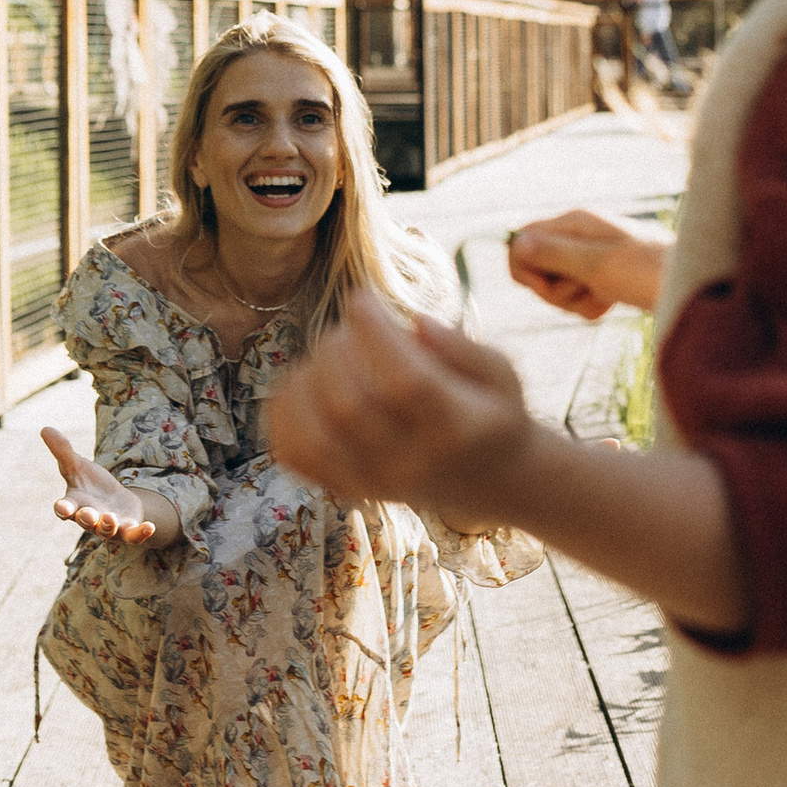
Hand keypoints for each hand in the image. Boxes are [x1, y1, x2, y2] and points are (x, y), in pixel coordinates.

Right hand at [41, 426, 175, 546]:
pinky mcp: (127, 530)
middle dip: (87, 519)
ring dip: (108, 526)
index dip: (62, 509)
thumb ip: (62, 451)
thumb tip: (44, 428)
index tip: (61, 508)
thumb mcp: (77, 465)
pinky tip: (150, 527)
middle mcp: (90, 519)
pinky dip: (141, 534)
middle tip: (89, 514)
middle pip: (86, 522)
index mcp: (75, 504)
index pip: (64, 509)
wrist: (115, 500)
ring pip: (107, 531)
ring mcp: (108, 527)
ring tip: (111, 518)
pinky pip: (133, 536)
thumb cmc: (90, 484)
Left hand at [266, 297, 535, 537]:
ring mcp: (374, 483)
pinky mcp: (347, 490)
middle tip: (345, 329)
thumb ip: (463, 348)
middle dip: (334, 350)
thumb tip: (415, 324)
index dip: (375, 333)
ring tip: (326, 358)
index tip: (361, 297)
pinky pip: (294, 455)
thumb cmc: (492, 413)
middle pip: (350, 407)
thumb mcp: (502, 375)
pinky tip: (302, 385)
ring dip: (306, 381)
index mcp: (455, 429)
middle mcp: (412, 464)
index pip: (406, 383)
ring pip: (315, 436)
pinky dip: (284, 413)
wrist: (490, 483)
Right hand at [507, 210, 667, 322]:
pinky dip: (590, 306)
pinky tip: (612, 301)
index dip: (525, 270)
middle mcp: (576, 235)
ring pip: (555, 287)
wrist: (691, 285)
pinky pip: (575, 298)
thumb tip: (516, 243)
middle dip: (555, 291)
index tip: (549, 286)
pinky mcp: (598, 276)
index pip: (520, 241)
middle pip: (535, 269)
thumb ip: (555, 254)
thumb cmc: (647, 271)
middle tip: (586, 290)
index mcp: (573, 221)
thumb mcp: (598, 264)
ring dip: (576, 301)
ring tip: (606, 296)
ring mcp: (587, 257)